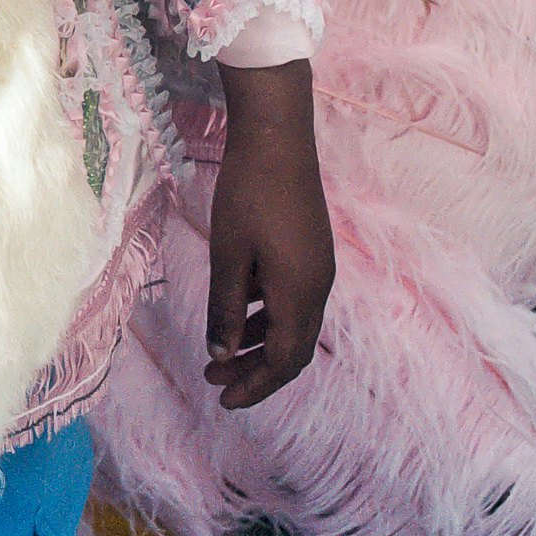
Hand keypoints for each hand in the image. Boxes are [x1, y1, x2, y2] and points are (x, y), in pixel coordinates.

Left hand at [205, 58, 333, 409]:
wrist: (277, 136)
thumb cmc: (248, 193)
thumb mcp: (229, 254)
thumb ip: (226, 308)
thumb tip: (222, 354)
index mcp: (301, 294)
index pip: (284, 361)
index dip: (255, 385)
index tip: (224, 399)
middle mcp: (319, 287)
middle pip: (293, 349)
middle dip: (257, 371)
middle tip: (217, 381)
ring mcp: (319, 266)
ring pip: (294, 323)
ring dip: (261, 342)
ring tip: (222, 351)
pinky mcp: (312, 248)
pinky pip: (294, 298)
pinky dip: (269, 314)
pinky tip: (241, 308)